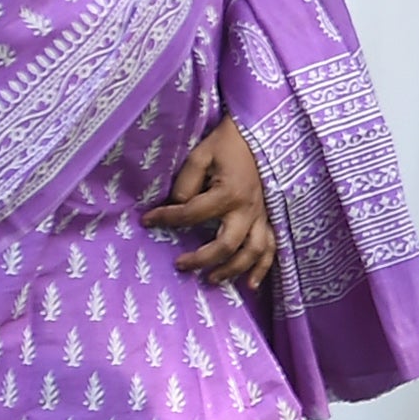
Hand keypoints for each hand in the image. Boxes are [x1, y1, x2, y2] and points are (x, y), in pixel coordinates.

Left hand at [150, 121, 277, 289]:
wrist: (258, 134)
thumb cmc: (227, 143)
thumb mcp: (200, 155)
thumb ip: (185, 182)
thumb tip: (177, 205)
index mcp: (228, 193)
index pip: (191, 214)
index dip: (165, 219)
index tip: (147, 220)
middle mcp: (247, 210)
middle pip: (226, 246)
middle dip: (201, 259)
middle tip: (180, 265)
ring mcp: (261, 216)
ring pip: (252, 253)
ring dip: (232, 270)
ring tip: (210, 280)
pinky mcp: (268, 218)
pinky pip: (271, 248)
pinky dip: (263, 268)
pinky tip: (250, 285)